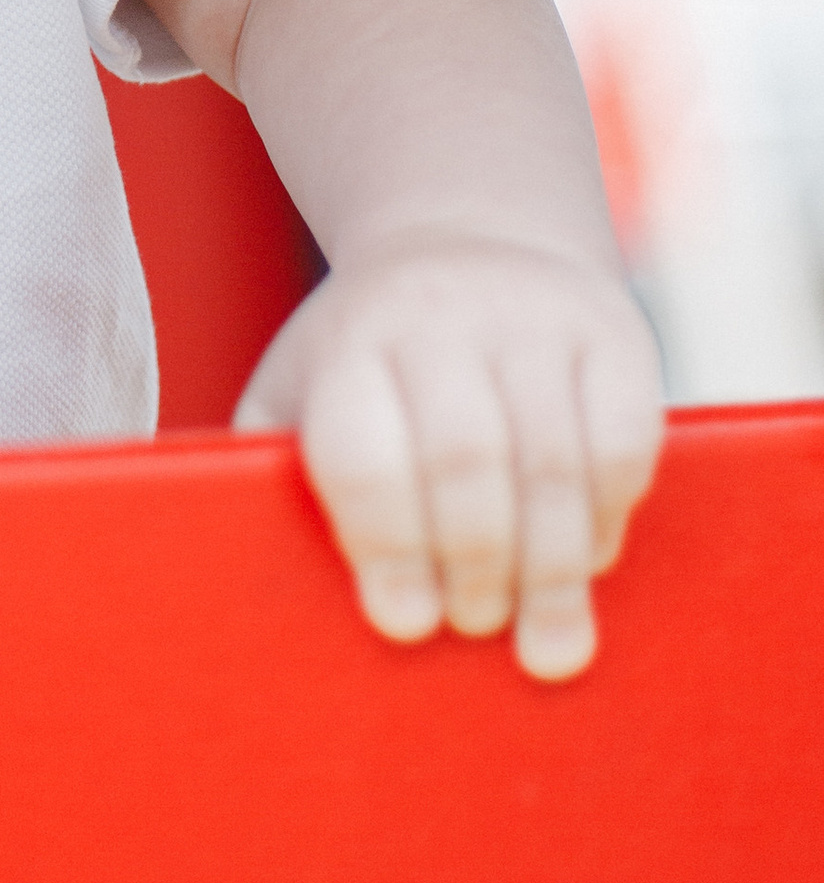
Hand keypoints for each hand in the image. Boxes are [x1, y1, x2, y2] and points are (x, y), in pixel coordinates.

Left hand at [235, 234, 663, 680]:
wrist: (468, 239)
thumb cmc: (369, 357)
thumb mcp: (301, 391)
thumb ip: (276, 474)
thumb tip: (257, 580)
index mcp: (350, 343)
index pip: (362, 450)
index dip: (384, 546)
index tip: (402, 624)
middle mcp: (439, 317)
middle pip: (465, 460)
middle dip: (474, 566)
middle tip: (472, 628)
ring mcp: (533, 318)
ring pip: (553, 462)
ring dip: (550, 570)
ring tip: (542, 643)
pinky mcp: (614, 332)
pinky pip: (625, 442)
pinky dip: (607, 518)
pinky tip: (587, 560)